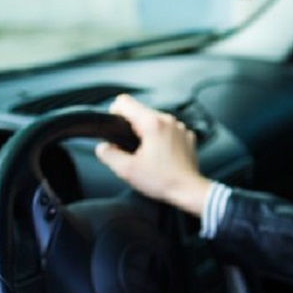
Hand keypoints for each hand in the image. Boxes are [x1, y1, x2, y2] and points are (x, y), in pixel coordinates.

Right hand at [95, 95, 212, 215]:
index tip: (116, 131)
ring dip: (147, 133)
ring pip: (155, 121)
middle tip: (131, 150)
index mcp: (152, 123)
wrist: (189, 191)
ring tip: (147, 155)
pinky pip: (168, 131)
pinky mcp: (187, 137)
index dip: (114, 114)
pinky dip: (162, 139)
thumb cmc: (161, 180)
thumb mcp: (126, 170)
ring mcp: (180, 128)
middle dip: (131, 128)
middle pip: (140, 112)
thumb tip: (103, 146)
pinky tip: (161, 156)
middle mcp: (168, 120)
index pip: (124, 102)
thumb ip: (108, 154)